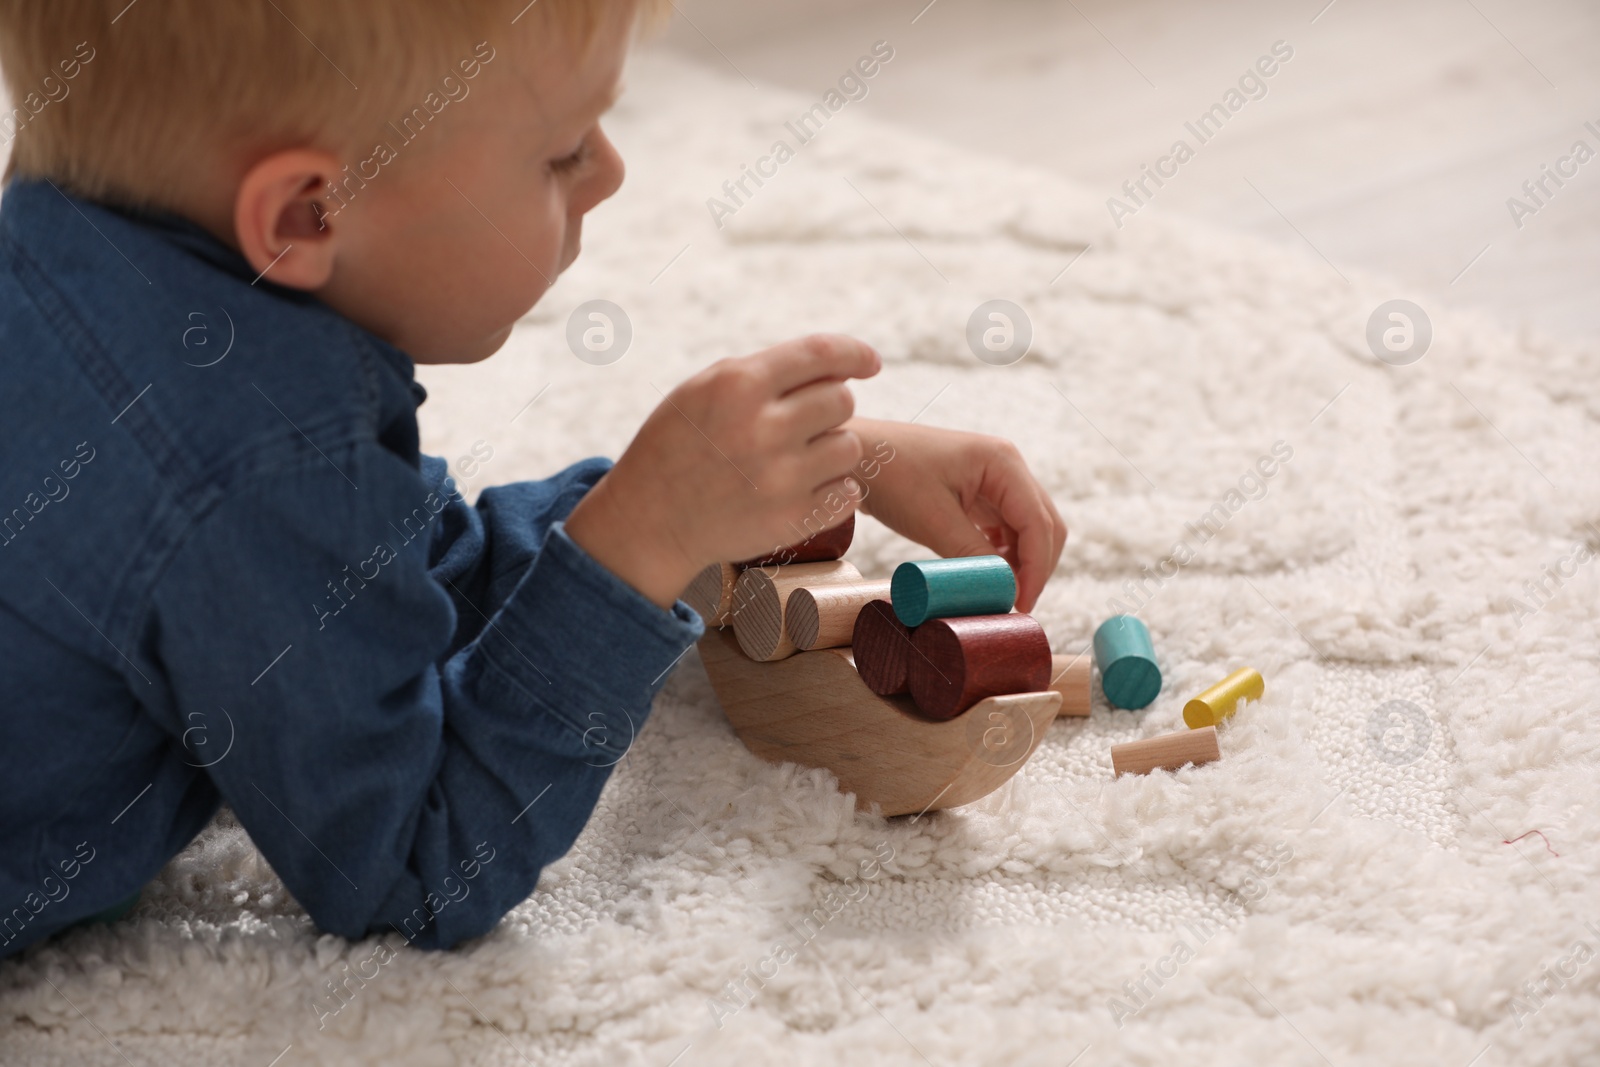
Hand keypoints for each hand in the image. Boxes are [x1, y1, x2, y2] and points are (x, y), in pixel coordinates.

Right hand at [566, 335, 879, 608]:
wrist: (649, 521)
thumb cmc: (677, 446)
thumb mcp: (702, 390)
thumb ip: (761, 372)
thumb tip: (834, 364)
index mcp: (738, 385)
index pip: (821, 354)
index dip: (855, 354)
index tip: (871, 363)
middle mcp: (762, 428)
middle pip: (841, 400)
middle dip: (830, 405)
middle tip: (807, 421)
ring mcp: (779, 478)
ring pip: (849, 447)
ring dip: (833, 448)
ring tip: (801, 456)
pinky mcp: (790, 519)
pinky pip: (848, 493)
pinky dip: (836, 489)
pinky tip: (809, 487)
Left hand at [849, 418, 1065, 611]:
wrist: (853, 457)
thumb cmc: (890, 476)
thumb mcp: (932, 520)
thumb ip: (973, 555)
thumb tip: (1006, 590)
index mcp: (1003, 462)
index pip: (1039, 523)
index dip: (1036, 568)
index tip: (1021, 605)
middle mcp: (1006, 467)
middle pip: (1043, 525)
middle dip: (1035, 567)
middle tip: (1015, 605)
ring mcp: (993, 480)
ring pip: (1026, 530)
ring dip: (1020, 563)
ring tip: (999, 594)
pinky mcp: (976, 495)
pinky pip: (1003, 530)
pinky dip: (1002, 555)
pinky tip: (987, 575)